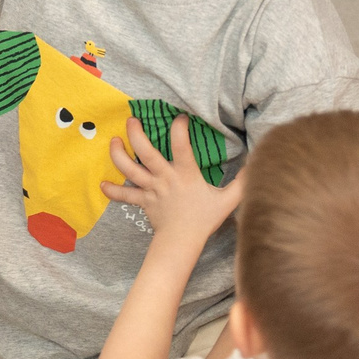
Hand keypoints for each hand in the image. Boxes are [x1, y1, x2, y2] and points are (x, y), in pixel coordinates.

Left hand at [101, 115, 244, 247]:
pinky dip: (113, 191)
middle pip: (146, 153)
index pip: (181, 145)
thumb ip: (242, 182)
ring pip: (129, 169)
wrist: (183, 242)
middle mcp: (165, 178)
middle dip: (136, 134)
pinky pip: (124, 195)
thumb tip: (256, 165)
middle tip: (132, 120)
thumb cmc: (204, 219)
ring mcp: (151, 189)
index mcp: (185, 174)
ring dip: (119, 154)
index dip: (179, 128)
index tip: (180, 117)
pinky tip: (102, 184)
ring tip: (114, 141)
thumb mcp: (228, 200)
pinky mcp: (142, 201)